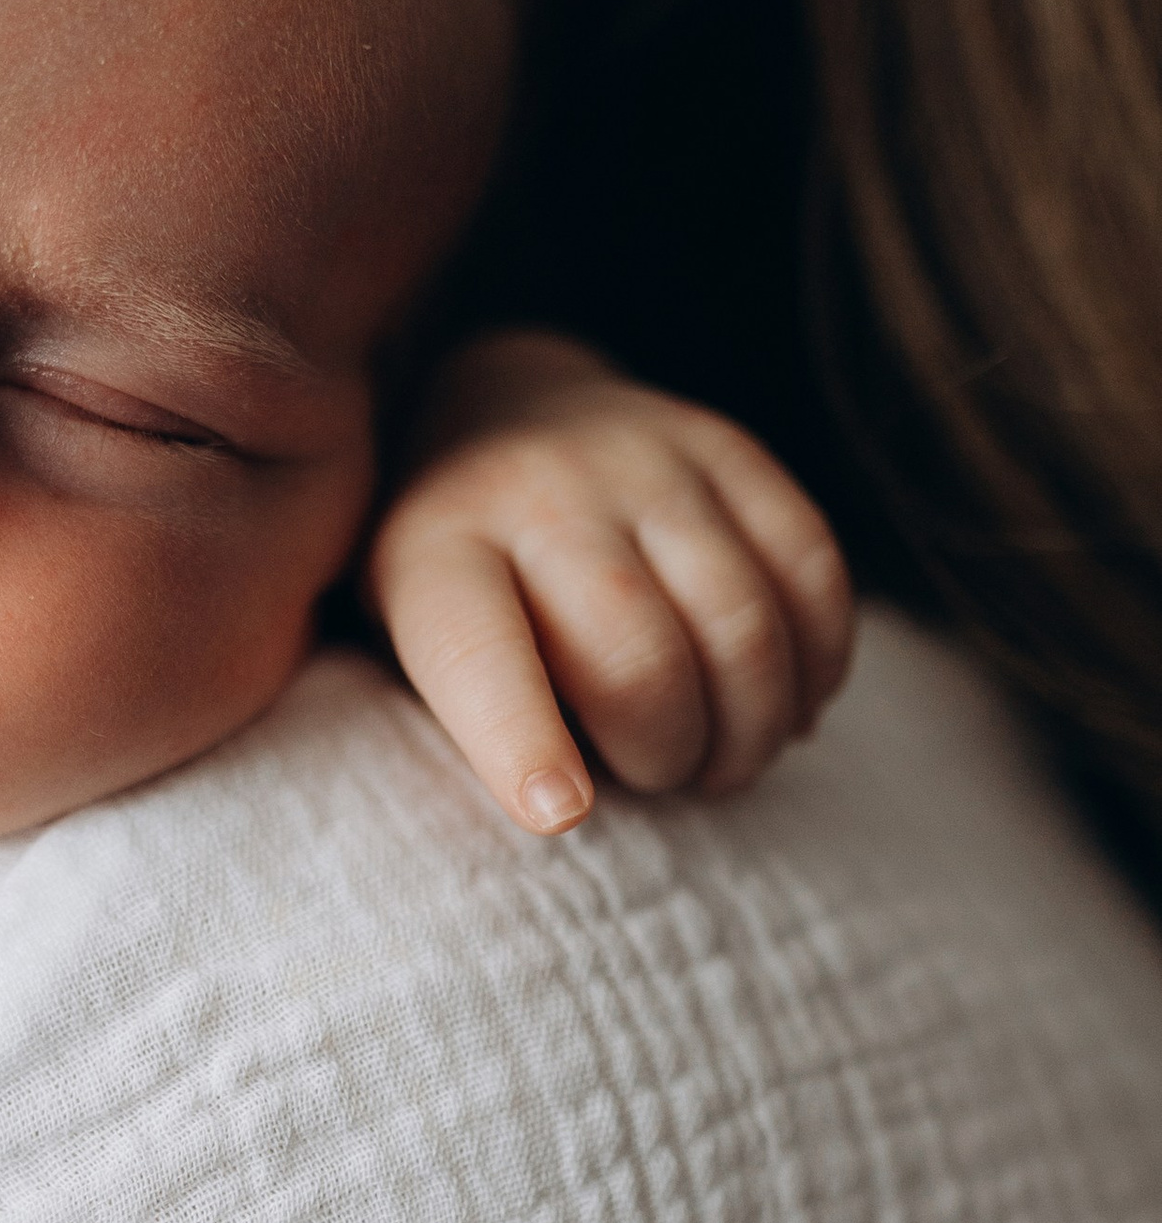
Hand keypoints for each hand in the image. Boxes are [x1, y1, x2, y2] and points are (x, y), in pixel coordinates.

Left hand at [367, 331, 855, 834]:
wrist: (500, 410)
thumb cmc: (460, 576)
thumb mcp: (405, 637)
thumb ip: (460, 714)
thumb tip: (560, 806)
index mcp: (437, 554)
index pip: (476, 651)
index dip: (521, 741)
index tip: (560, 812)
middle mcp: (540, 492)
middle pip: (637, 655)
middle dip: (666, 752)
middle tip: (658, 777)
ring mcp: (643, 461)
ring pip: (740, 621)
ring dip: (750, 725)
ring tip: (724, 761)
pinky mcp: (730, 448)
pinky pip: (811, 568)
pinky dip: (817, 663)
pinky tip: (789, 706)